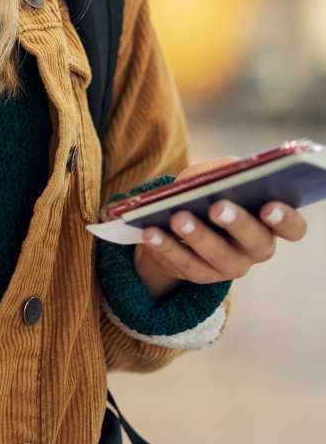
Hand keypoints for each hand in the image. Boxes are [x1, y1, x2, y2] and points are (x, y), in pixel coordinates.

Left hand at [133, 159, 307, 298]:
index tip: (269, 206)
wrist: (176, 222)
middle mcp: (255, 249)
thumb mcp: (212, 176)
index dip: (285, 219)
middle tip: (217, 207)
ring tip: (178, 218)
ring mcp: (228, 267)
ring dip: (197, 236)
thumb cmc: (205, 193)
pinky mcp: (198, 276)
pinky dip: (166, 247)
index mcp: (268, 223)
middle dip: (236, 223)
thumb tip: (233, 167)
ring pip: (217, 257)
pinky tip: (151, 232)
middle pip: (255, 242)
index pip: (292, 228)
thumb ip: (224, 170)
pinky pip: (183, 264)